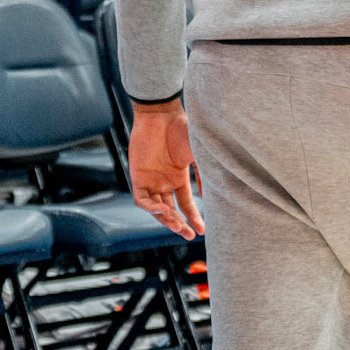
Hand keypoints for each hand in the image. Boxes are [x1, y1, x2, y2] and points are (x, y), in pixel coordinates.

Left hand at [129, 99, 202, 239]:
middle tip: (188, 235)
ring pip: (156, 209)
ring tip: (177, 224)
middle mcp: (164, 181)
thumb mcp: (198, 155)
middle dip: (179, 225)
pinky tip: (162, 210)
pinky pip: (141, 200)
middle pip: (170, 211)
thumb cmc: (182, 130)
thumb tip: (211, 197)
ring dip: (166, 219)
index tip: (202, 230)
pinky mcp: (137, 176)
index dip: (193, 218)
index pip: (186, 204)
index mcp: (179, 177)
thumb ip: (203, 175)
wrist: (161, 115)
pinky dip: (151, 208)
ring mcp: (150, 180)